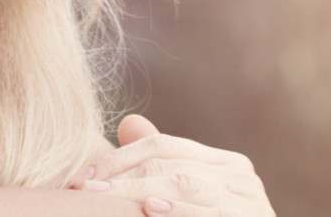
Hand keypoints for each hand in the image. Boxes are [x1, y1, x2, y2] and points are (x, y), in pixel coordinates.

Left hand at [72, 115, 274, 216]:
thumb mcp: (185, 198)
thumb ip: (162, 165)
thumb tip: (128, 122)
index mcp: (225, 164)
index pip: (162, 145)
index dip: (118, 158)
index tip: (81, 177)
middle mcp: (240, 176)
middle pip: (169, 163)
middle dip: (121, 176)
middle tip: (84, 190)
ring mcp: (249, 201)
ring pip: (184, 183)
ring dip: (138, 190)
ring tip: (105, 197)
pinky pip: (209, 213)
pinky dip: (179, 212)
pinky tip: (152, 210)